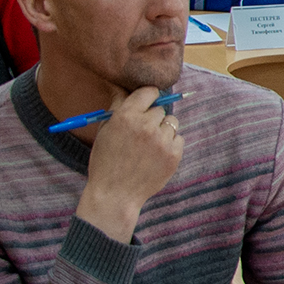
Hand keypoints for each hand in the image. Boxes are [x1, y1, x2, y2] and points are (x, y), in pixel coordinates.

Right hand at [75, 86, 185, 240]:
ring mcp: (162, 141)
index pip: (149, 92)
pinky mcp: (174, 155)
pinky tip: (157, 155)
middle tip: (142, 134)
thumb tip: (125, 89)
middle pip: (161, 109)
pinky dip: (171, 145)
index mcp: (126, 116)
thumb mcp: (105, 131)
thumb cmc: (105, 162)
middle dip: (152, 118)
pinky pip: (179, 139)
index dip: (148, 97)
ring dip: (163, 130)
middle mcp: (146, 125)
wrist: (115, 195)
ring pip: (172, 123)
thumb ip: (117, 107)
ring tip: (150, 146)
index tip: (146, 104)